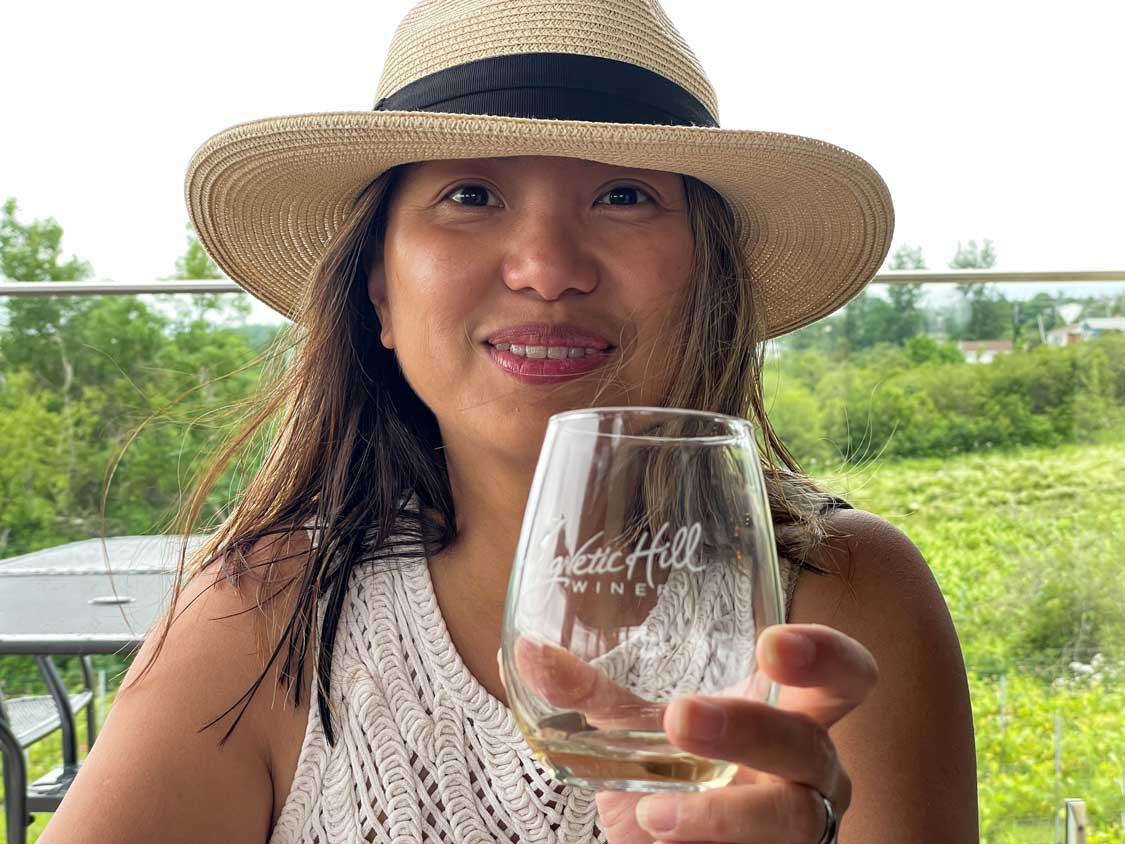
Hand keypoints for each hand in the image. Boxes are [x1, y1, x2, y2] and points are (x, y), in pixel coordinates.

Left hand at [501, 624, 877, 842]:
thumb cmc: (682, 773)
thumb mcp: (639, 730)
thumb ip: (592, 694)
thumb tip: (524, 651)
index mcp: (795, 713)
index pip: (847, 675)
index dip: (825, 657)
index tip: (772, 642)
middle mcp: (811, 770)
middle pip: (812, 746)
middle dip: (751, 729)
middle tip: (680, 718)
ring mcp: (799, 829)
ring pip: (790, 822)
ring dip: (721, 816)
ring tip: (653, 815)